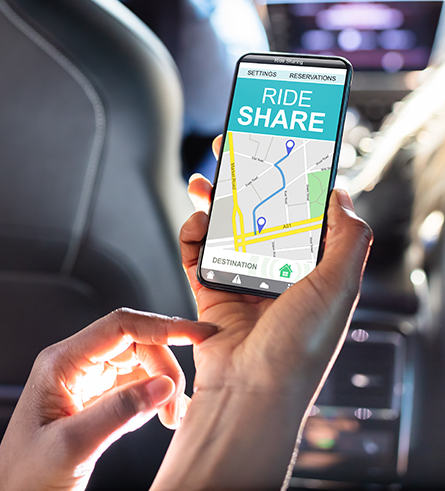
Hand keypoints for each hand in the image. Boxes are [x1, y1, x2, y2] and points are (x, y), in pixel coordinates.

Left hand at [0, 309, 217, 490]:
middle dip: (164, 366)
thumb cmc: (27, 477)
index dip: (162, 326)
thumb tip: (163, 385)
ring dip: (162, 383)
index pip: (120, 326)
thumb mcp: (73, 445)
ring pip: (137, 363)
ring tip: (172, 417)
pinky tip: (160, 417)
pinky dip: (154, 398)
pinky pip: (133, 387)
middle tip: (177, 404)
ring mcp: (85, 383)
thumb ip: (118, 412)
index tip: (196, 333)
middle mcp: (74, 366)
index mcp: (62, 362)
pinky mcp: (95, 403)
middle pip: (134, 342)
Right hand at [152, 136, 372, 490]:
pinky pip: (195, 252)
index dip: (287, 179)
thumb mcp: (338, 287)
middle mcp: (274, 271)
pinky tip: (195, 222)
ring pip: (222, 227)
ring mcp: (240, 279)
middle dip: (242, 179)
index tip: (275, 150)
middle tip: (229, 149)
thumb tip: (340, 194)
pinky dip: (192, 233)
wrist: (252, 391)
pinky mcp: (208, 290)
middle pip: (255, 212)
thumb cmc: (299, 347)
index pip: (298, 212)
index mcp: (309, 269)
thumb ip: (347, 238)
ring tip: (203, 180)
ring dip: (212, 200)